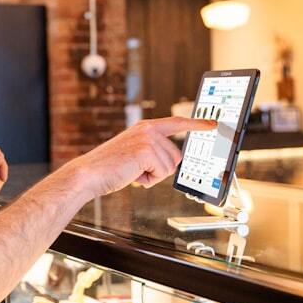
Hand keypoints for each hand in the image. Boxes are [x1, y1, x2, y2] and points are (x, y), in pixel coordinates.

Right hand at [65, 117, 216, 198]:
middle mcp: (148, 129)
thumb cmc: (110, 167)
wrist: (90, 173)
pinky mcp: (146, 151)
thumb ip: (152, 150)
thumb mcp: (134, 153)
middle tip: (138, 169)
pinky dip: (148, 180)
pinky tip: (132, 174)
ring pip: (170, 167)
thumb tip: (173, 159)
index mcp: (146, 127)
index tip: (213, 123)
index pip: (177, 122)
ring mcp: (147, 139)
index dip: (197, 124)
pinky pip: (162, 173)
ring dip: (152, 176)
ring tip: (132, 171)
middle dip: (160, 169)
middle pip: (177, 156)